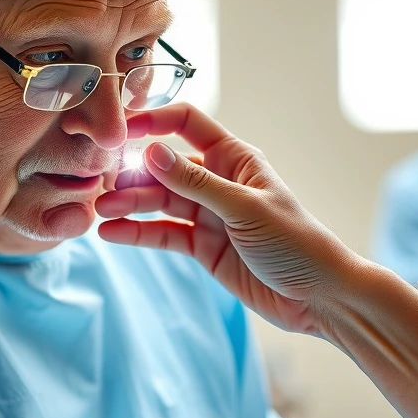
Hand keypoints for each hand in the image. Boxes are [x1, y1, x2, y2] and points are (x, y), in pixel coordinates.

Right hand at [95, 103, 356, 335]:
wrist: (318, 296)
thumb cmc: (295, 243)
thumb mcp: (244, 208)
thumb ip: (196, 182)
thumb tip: (152, 152)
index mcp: (235, 158)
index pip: (187, 124)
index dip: (154, 121)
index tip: (121, 128)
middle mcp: (218, 180)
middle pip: (165, 166)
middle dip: (133, 173)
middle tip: (101, 184)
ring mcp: (208, 214)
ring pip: (159, 201)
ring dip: (130, 204)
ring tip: (100, 210)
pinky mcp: (202, 246)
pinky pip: (163, 233)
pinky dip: (137, 233)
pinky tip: (111, 234)